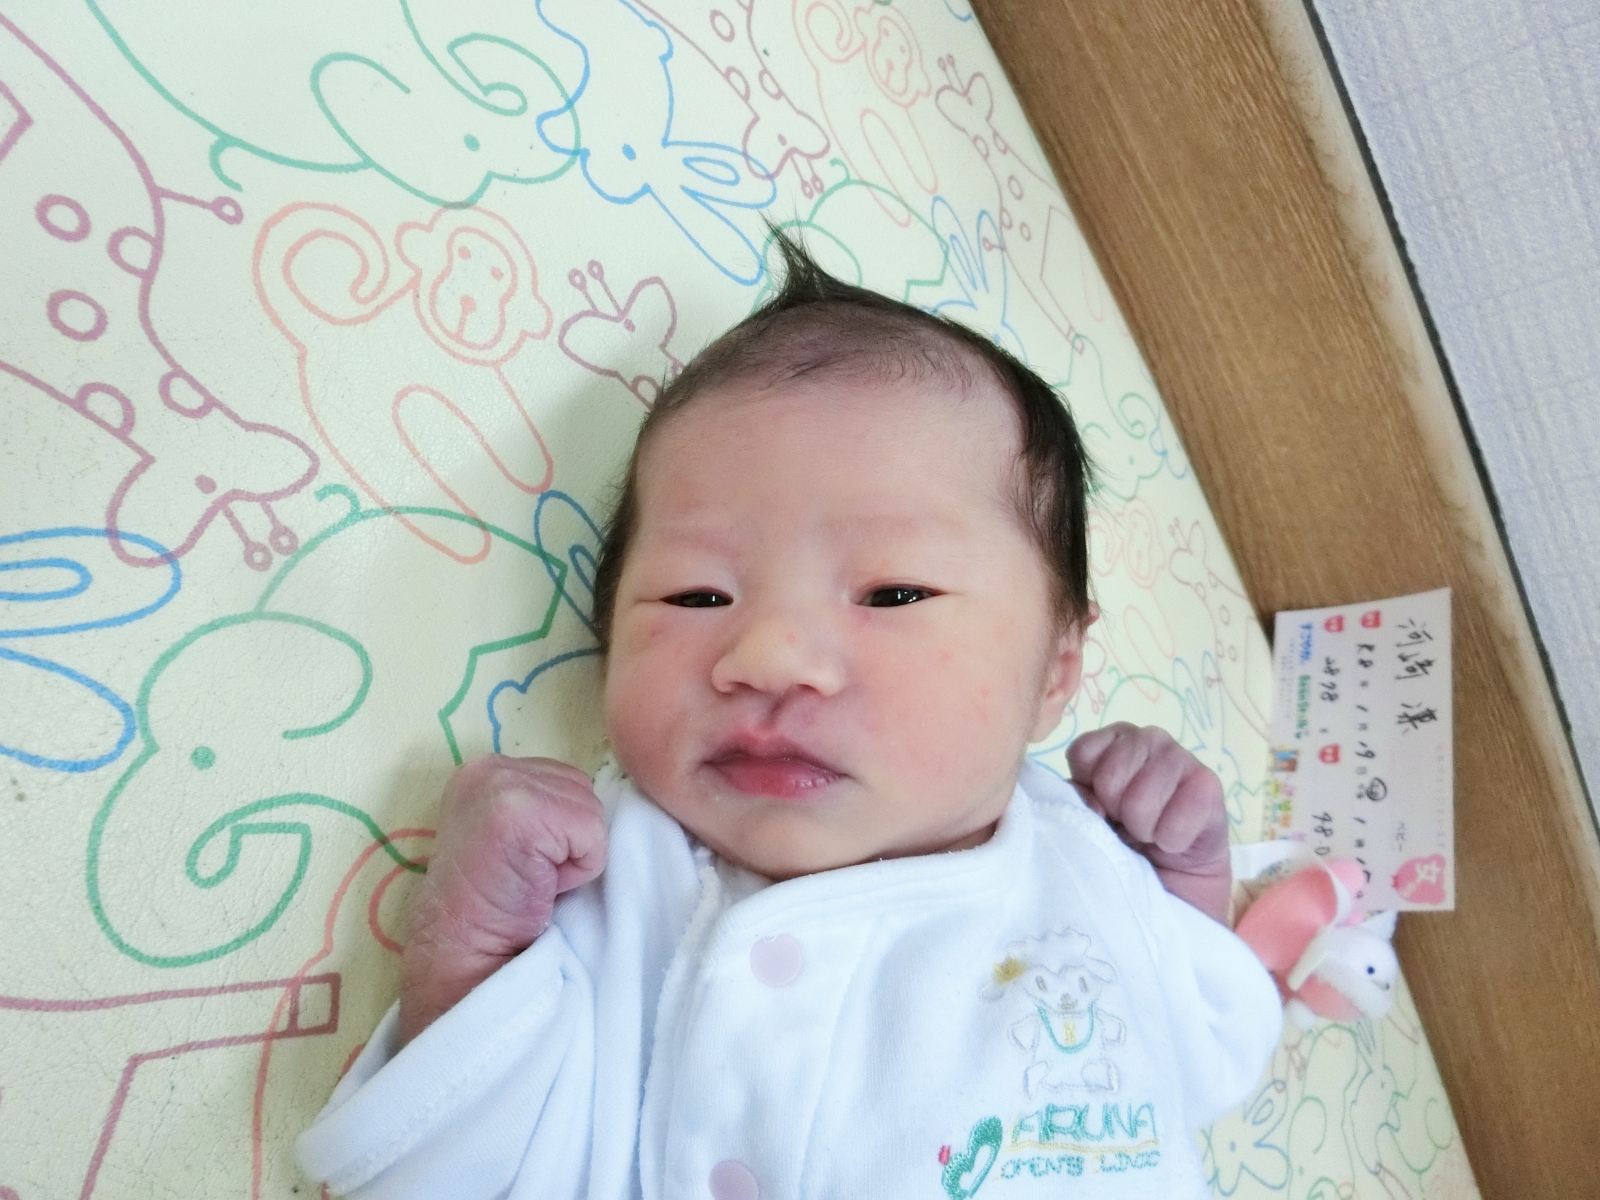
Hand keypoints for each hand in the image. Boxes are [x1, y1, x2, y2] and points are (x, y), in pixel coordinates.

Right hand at [399, 756, 606, 1043]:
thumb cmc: (497, 905)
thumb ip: (543, 806)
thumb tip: (599, 802)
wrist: (462, 954)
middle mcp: (489, 767)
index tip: (527, 862)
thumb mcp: (516, 836)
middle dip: (570, 837)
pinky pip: (591, 833)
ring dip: (574, 853)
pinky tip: (540, 885)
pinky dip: (579, 868)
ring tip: (534, 879)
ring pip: (591, 809)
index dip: (562, 829)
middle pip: (582, 788)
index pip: (565, 779)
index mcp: (487, 770)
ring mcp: (501, 784)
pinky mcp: (519, 811)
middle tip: (531, 874)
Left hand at [1067, 723, 1230, 923]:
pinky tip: (1174, 841)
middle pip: (1110, 775)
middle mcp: (1146, 740)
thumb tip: (1094, 804)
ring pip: (1143, 795)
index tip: (1102, 811)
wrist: (1171, 887)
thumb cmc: (1124, 845)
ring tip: (1150, 835)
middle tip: (1129, 827)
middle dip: (1116, 811)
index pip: (1083, 751)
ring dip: (1144, 828)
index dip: (1088, 790)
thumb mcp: (1088, 822)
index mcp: (1111, 742)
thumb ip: (1077, 800)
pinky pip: (1179, 811)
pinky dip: (1171, 838)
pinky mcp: (1209, 784)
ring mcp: (1181, 756)